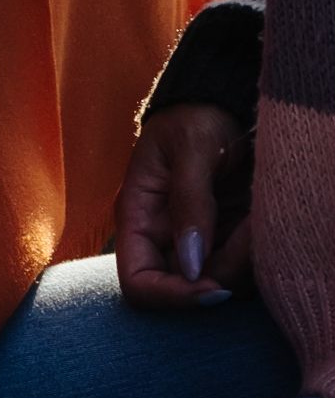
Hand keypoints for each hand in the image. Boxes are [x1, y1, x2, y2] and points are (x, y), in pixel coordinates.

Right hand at [115, 103, 255, 309]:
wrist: (223, 102)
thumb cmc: (196, 116)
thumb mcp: (191, 147)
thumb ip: (189, 203)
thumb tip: (190, 265)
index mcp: (138, 217)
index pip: (138, 283)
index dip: (171, 296)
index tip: (211, 287)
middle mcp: (164, 238)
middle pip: (184, 291)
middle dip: (220, 278)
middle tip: (247, 243)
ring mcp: (196, 242)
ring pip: (219, 283)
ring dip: (244, 263)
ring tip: (255, 221)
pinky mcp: (226, 240)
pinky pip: (242, 266)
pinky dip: (255, 253)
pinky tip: (259, 222)